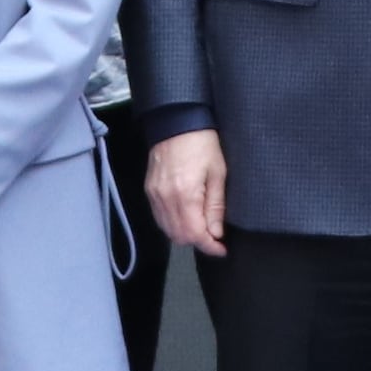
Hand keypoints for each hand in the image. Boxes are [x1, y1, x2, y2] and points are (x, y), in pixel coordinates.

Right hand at [146, 127, 229, 257]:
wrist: (176, 121)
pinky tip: (186, 217)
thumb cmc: (202, 143)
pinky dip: (172, 224)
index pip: (195, 234)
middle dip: (198, 242)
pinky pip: (159, 218)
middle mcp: (165, 199)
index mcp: (185, 195)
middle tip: (214, 237)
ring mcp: (154, 195)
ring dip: (185, 235)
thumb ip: (215, 206)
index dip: (210, 246)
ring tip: (202, 228)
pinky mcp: (149, 190)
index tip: (222, 249)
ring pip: (167, 230)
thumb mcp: (218, 173)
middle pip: (179, 236)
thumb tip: (216, 233)